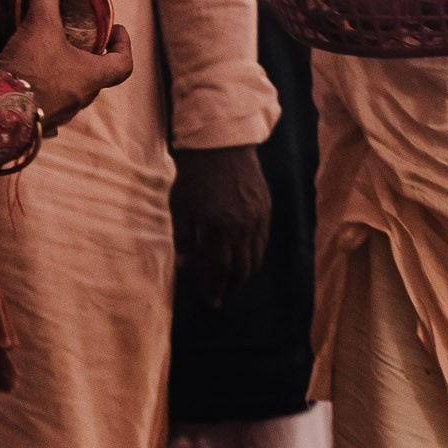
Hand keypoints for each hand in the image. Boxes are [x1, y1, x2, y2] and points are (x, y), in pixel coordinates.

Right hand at [0, 0, 133, 133]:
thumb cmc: (31, 69)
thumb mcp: (41, 24)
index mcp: (90, 78)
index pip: (122, 65)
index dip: (123, 44)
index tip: (115, 28)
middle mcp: (74, 98)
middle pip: (82, 70)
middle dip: (72, 46)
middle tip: (62, 25)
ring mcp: (48, 111)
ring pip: (44, 74)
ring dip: (28, 48)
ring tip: (11, 24)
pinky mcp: (20, 116)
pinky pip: (16, 83)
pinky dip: (2, 59)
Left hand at [171, 143, 272, 306]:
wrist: (220, 144)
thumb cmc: (194, 175)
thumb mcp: (180, 206)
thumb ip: (184, 238)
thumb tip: (186, 266)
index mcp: (219, 227)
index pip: (220, 269)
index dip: (216, 289)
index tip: (211, 302)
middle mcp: (242, 225)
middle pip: (242, 268)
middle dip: (232, 287)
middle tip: (222, 297)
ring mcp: (257, 216)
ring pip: (257, 256)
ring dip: (246, 274)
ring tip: (234, 282)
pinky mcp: (266, 206)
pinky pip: (264, 239)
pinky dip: (256, 253)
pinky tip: (246, 258)